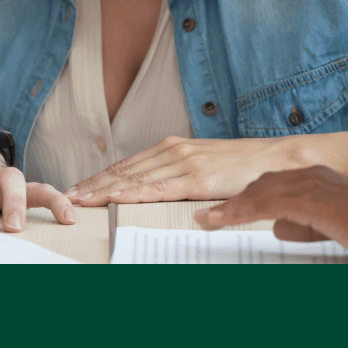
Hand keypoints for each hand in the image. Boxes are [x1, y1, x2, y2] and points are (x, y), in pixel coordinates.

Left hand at [65, 132, 347, 205]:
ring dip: (104, 189)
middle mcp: (174, 151)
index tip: (79, 188)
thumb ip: (180, 177)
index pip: (128, 165)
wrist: (280, 158)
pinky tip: (116, 196)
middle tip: (67, 196)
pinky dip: (134, 190)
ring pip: (136, 177)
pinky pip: (160, 186)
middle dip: (93, 184)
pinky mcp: (199, 176)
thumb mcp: (206, 168)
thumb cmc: (245, 167)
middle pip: (125, 170)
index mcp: (173, 149)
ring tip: (81, 199)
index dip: (101, 177)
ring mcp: (185, 162)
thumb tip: (159, 191)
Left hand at [194, 165, 347, 263]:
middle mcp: (308, 175)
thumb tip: (278, 227)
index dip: (247, 196)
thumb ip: (304, 223)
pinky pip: (263, 205)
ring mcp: (307, 184)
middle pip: (260, 185)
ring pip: (257, 194)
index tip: (226, 207)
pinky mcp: (306, 198)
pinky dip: (238, 212)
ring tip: (208, 220)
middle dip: (233, 199)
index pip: (272, 184)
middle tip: (210, 215)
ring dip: (229, 208)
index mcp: (316, 177)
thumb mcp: (331, 223)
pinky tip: (222, 220)